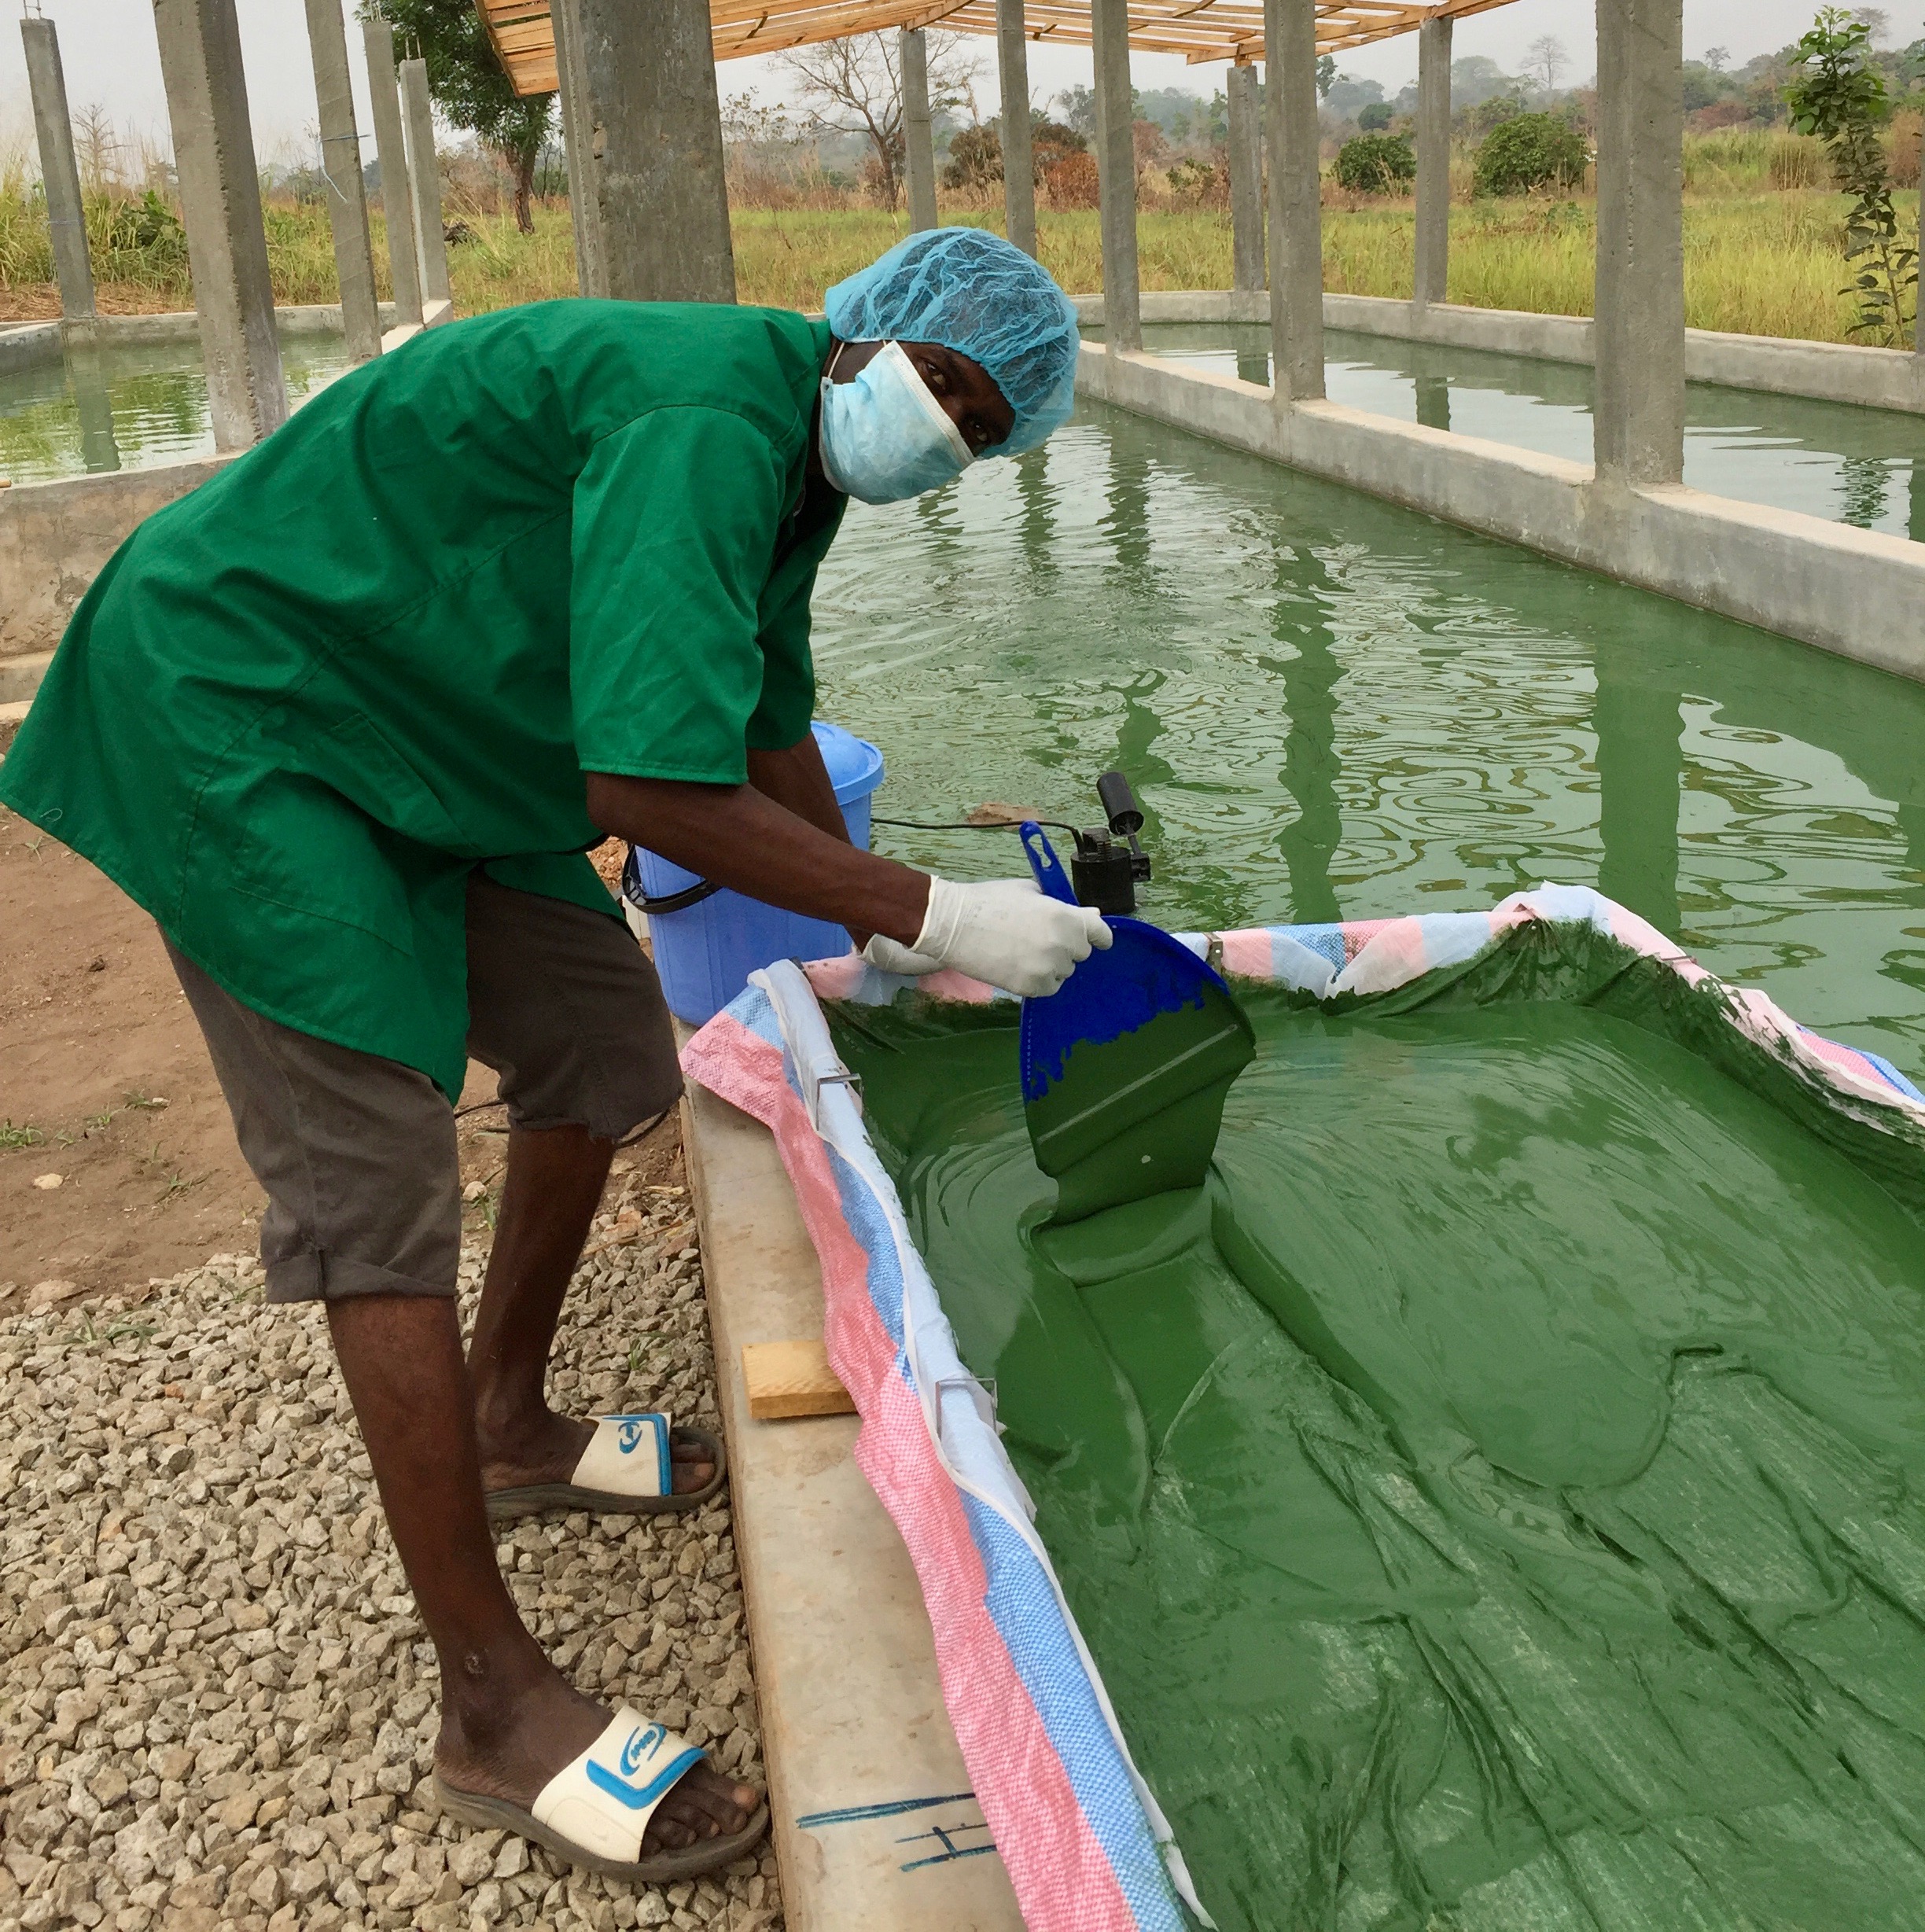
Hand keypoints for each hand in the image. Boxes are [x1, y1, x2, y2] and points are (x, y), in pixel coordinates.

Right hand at [865, 876, 1110, 996]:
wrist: (954, 925)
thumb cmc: (990, 901)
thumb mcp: (1030, 891)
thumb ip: (1062, 905)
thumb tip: (1090, 914)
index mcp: (1065, 917)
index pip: (1100, 933)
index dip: (1098, 936)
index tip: (1095, 939)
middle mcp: (1063, 945)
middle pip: (1081, 954)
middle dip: (1066, 947)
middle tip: (1039, 939)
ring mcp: (1048, 968)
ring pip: (1064, 972)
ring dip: (1051, 965)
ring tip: (1023, 952)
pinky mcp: (1031, 987)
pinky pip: (1048, 988)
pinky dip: (1038, 980)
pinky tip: (1017, 966)